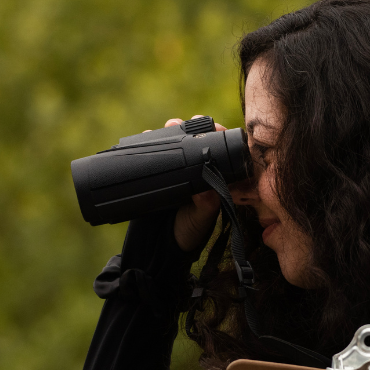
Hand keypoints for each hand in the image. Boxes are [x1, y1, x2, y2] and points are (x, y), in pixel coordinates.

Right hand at [164, 117, 223, 251]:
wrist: (158, 246)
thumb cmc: (188, 234)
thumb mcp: (200, 219)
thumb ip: (205, 206)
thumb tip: (206, 191)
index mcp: (214, 179)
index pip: (220, 151)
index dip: (218, 136)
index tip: (214, 127)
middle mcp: (197, 171)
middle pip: (197, 140)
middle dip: (191, 127)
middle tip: (183, 124)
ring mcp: (177, 171)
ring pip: (177, 143)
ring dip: (172, 130)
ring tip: (168, 126)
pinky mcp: (158, 174)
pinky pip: (155, 154)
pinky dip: (152, 142)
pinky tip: (149, 135)